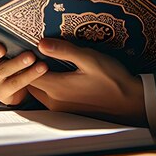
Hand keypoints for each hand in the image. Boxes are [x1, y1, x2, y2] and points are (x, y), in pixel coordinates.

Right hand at [0, 13, 47, 105]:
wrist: (12, 91)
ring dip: (18, 63)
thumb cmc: (11, 60)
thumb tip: (12, 3)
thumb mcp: (6, 45)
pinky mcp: (3, 93)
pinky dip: (30, 75)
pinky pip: (17, 84)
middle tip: (1, 47)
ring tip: (31, 57)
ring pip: (5, 71)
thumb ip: (4, 30)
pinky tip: (42, 67)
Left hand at [28, 38, 146, 125]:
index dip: (26, 60)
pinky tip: (59, 73)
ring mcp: (61, 109)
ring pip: (40, 91)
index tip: (28, 46)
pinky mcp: (68, 112)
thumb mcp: (90, 58)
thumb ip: (65, 51)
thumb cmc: (112, 79)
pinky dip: (48, 85)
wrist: (130, 103)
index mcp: (57, 88)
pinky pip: (49, 97)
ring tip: (46, 60)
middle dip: (30, 69)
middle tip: (34, 51)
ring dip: (39, 78)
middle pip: (31, 84)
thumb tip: (41, 43)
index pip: (29, 74)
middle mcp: (54, 102)